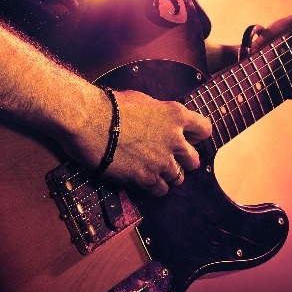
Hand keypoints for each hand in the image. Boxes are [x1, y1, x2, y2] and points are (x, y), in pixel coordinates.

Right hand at [91, 89, 211, 196]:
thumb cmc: (109, 106)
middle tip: (166, 158)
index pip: (205, 130)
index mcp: (175, 115)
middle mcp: (174, 139)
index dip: (195, 137)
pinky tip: (143, 179)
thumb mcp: (143, 100)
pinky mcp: (146, 178)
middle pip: (193, 160)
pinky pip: (161, 191)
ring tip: (151, 169)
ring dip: (167, 175)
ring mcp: (161, 160)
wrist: (86, 120)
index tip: (186, 140)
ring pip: (178, 178)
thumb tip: (165, 122)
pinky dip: (154, 187)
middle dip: (181, 161)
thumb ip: (161, 114)